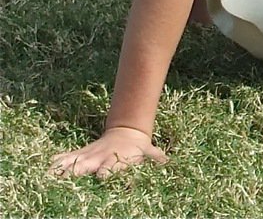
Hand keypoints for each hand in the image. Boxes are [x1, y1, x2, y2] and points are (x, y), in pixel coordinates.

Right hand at [49, 126, 167, 178]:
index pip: (108, 168)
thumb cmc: (137, 148)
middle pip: (85, 166)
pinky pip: (67, 158)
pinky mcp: (81, 154)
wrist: (127, 132)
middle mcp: (99, 158)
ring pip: (72, 162)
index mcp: (114, 159)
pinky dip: (57, 163)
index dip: (105, 173)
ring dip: (61, 169)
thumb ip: (155, 156)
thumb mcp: (147, 151)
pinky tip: (46, 168)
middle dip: (76, 172)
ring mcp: (89, 155)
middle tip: (64, 181)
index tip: (101, 178)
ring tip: (47, 176)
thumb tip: (167, 162)